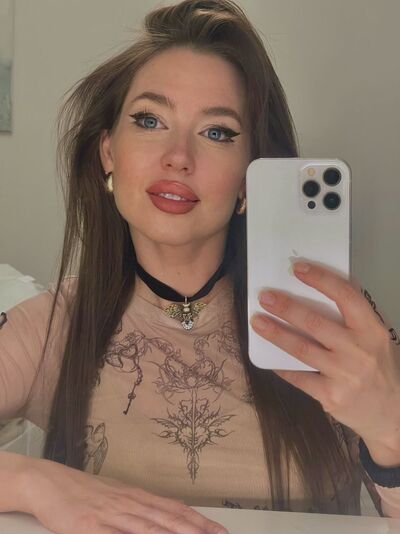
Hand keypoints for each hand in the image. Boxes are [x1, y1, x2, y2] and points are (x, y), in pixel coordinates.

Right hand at [21, 457, 227, 533]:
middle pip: (166, 519)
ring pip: (146, 528)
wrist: (49, 481)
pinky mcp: (88, 528)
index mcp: (135, 496)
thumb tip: (160, 519)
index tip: (217, 531)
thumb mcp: (114, 496)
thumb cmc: (83, 491)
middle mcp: (128, 503)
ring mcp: (109, 515)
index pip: (174, 509)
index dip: (197, 521)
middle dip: (194, 531)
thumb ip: (137, 509)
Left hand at [250, 260, 399, 465]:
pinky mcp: (331, 396)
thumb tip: (315, 297)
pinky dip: (282, 366)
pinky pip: (299, 377)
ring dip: (276, 333)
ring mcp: (345, 374)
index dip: (321, 280)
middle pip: (315, 322)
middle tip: (266, 296)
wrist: (394, 416)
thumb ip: (353, 321)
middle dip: (286, 307)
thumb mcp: (376, 340)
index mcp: (372, 331)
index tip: (298, 269)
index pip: (346, 296)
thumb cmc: (381, 371)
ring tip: (258, 322)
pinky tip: (269, 358)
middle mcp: (359, 351)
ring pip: (302, 348)